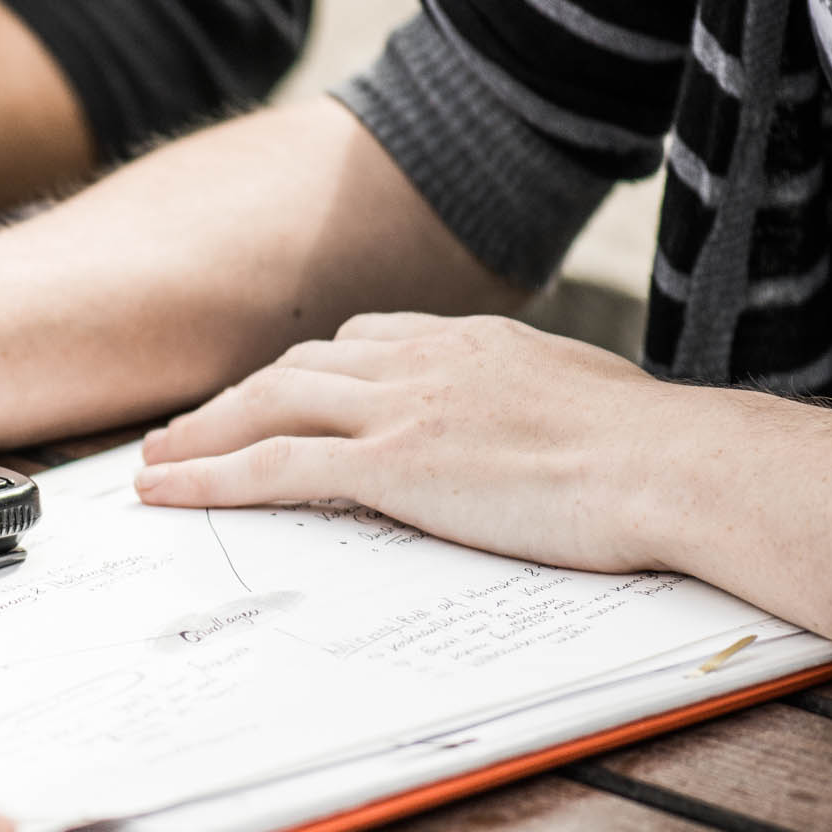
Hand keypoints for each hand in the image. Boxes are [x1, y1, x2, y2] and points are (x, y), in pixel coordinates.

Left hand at [134, 312, 677, 570]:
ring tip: (155, 461)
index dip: (308, 371)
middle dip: (238, 397)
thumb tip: (543, 432)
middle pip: (301, 366)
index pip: (363, 341)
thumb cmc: (656, 452)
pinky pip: (275, 464)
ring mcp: (404, 407)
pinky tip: (167, 490)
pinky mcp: (393, 463)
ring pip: (271, 404)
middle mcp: (426, 359)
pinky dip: (210, 474)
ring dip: (204, 432)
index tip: (276, 391)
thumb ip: (538, 405)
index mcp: (473, 341)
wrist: (676, 464)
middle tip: (189, 427)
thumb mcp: (588, 404)